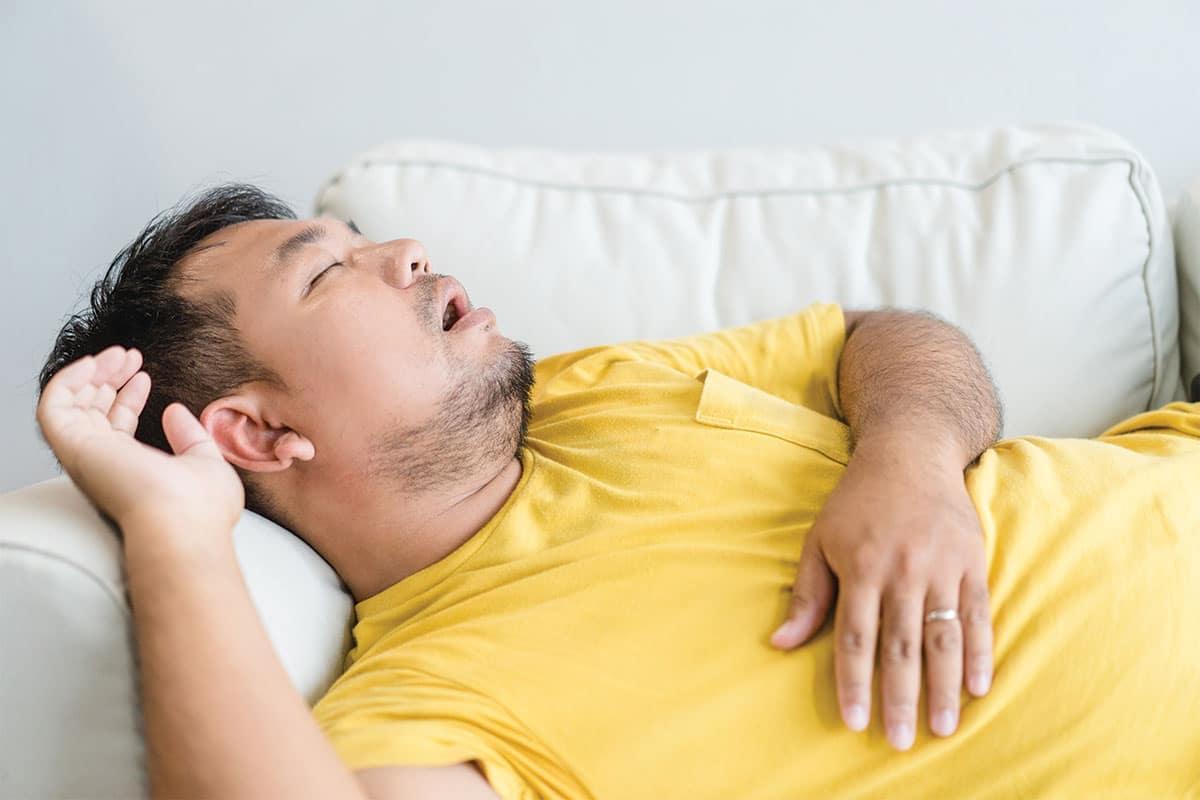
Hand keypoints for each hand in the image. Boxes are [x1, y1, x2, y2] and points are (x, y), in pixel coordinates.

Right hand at [36, 345, 243, 546]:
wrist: (185, 526)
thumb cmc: (202, 507)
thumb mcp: (205, 461)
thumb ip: (190, 436)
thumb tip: (174, 411)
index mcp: (131, 469)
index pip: (117, 427)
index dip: (126, 397)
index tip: (144, 374)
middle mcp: (104, 464)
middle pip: (91, 412)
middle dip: (107, 378)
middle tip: (130, 354)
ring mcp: (87, 456)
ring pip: (70, 405)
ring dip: (90, 373)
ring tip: (120, 353)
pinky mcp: (74, 448)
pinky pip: (52, 407)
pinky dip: (67, 381)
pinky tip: (94, 363)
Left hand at [770, 440, 993, 750]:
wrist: (910, 454)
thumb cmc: (856, 502)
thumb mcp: (820, 539)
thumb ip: (807, 595)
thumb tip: (779, 644)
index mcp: (860, 566)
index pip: (855, 636)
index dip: (854, 682)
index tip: (854, 722)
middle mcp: (902, 569)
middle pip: (901, 645)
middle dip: (899, 697)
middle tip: (899, 740)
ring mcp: (941, 567)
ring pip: (943, 636)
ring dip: (944, 687)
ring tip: (943, 728)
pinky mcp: (972, 562)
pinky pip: (978, 615)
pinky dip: (979, 653)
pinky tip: (978, 687)